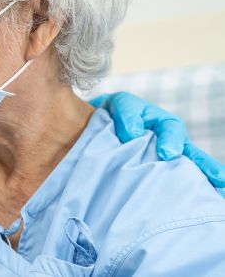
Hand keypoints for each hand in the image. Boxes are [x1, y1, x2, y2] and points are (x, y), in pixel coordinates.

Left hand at [92, 92, 224, 195]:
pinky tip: (197, 207)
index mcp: (164, 125)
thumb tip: (133, 134)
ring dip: (201, 184)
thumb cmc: (118, 115)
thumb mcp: (121, 106)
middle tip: (219, 178)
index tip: (166, 153)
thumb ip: (128, 115)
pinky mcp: (157, 177)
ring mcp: (167, 163)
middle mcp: (171, 144)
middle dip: (206, 166)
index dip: (170, 140)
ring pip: (188, 172)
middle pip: (192, 154)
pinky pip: (172, 185)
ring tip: (215, 196)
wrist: (100, 127)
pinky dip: (185, 196)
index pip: (171, 129)